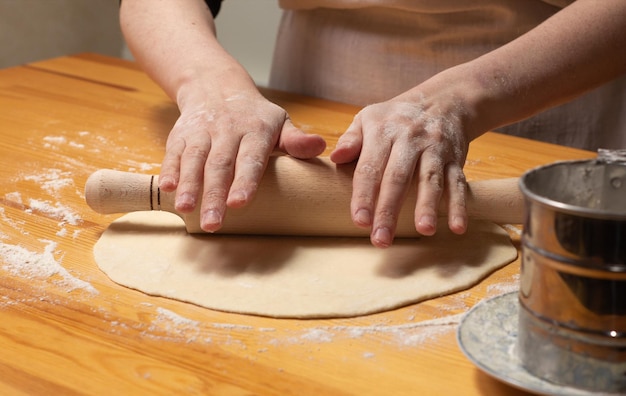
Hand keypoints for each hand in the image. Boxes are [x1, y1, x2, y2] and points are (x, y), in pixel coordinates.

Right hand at [159, 92, 325, 231]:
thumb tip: (320, 146)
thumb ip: (296, 140)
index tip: (239, 203)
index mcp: (255, 130)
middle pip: (219, 165)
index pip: (250, 159)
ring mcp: (202, 132)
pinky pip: (174, 153)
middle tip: (213, 223)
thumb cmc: (255, 116)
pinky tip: (168, 188)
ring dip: (189, 185)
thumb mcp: (280, 122)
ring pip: (194, 159)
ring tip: (187, 209)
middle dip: (214, 195)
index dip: (244, 181)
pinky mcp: (181, 135)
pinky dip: (169, 169)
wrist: (216, 86)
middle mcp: (227, 130)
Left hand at [330, 92, 469, 247]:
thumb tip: (335, 157)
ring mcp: (435, 150)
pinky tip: (457, 227)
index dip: (364, 195)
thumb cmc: (395, 117)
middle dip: (389, 210)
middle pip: (398, 179)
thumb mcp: (368, 118)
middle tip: (381, 239)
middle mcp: (410, 140)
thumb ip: (351, 139)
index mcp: (383, 133)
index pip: (370, 168)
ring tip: (423, 230)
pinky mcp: (455, 159)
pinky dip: (460, 205)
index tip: (359, 221)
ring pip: (430, 180)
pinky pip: (458, 183)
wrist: (443, 100)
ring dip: (427, 206)